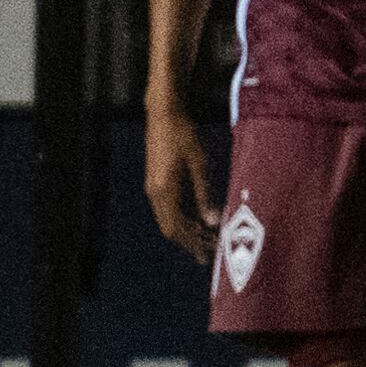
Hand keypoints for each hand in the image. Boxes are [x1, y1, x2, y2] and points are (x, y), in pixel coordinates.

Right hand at [145, 103, 218, 261]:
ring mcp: (152, 185)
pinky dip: (181, 217)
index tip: (208, 253)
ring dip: (186, 229)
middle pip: (169, 226)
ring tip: (207, 237)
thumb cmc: (184, 135)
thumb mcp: (199, 164)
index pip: (176, 227)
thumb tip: (213, 222)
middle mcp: (154, 190)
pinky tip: (196, 218)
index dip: (192, 243)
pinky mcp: (155, 179)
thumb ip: (204, 194)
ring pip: (167, 217)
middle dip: (189, 240)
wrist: (163, 113)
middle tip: (210, 250)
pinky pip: (166, 207)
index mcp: (165, 189)